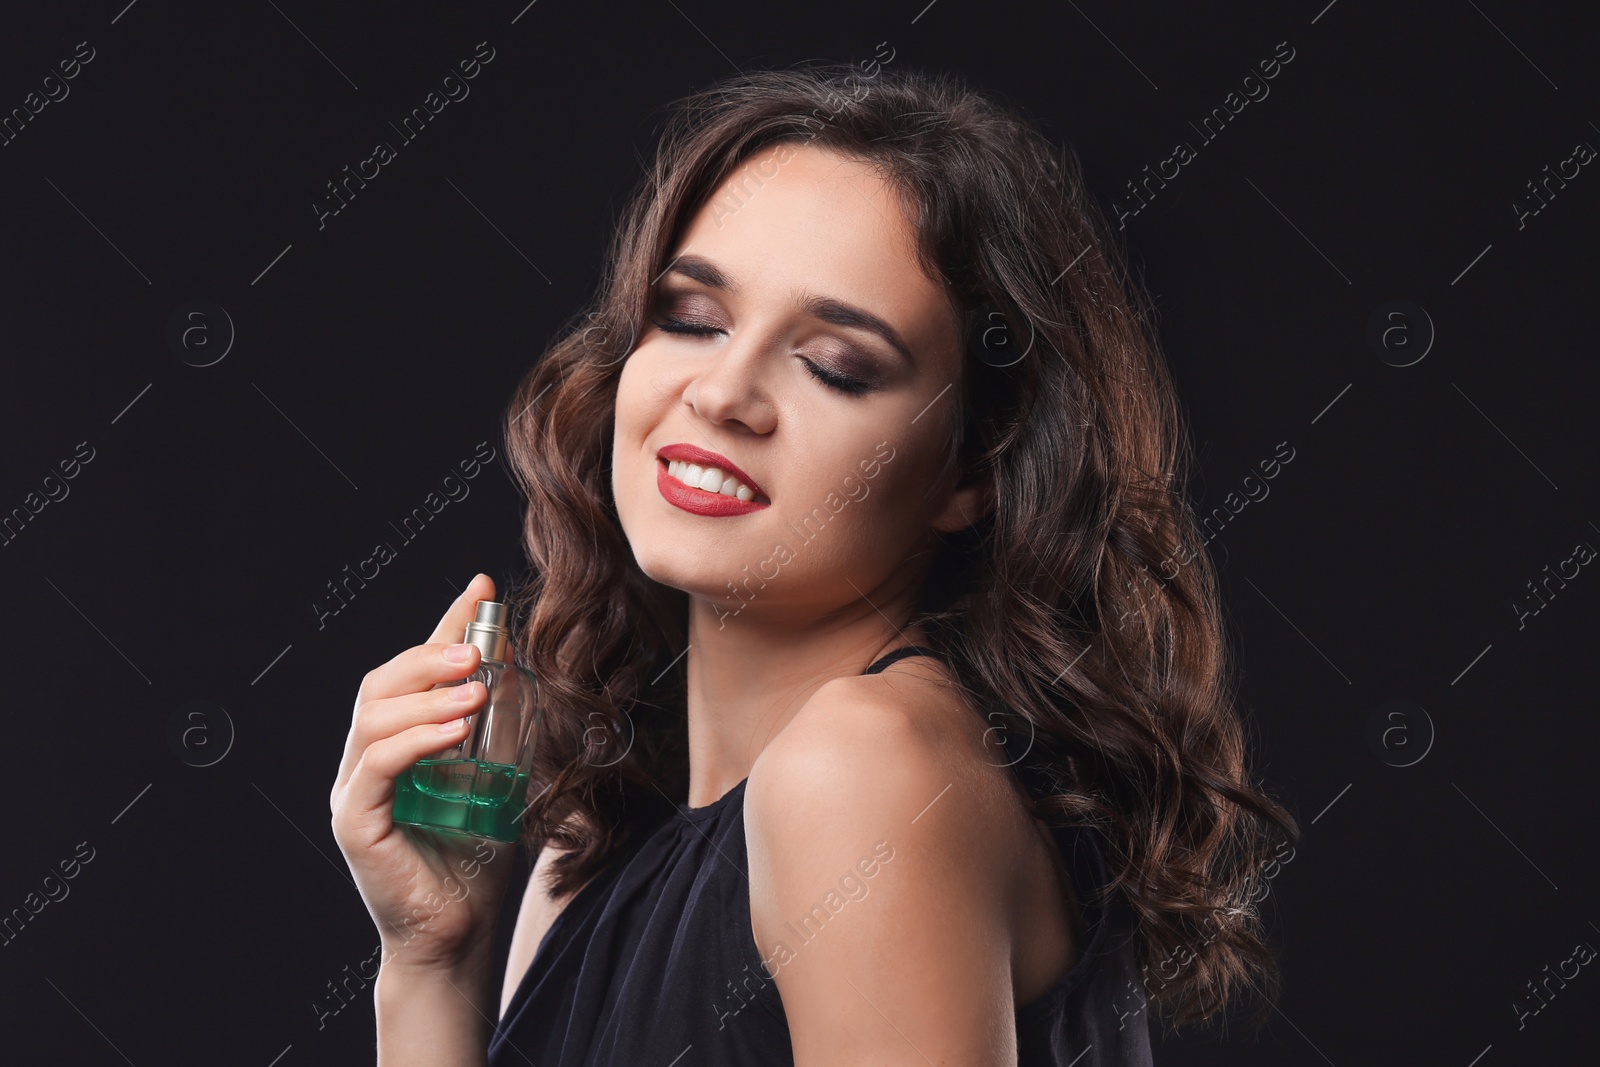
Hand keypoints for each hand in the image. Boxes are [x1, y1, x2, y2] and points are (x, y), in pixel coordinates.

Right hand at [330, 573, 520, 973]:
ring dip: (427, 695)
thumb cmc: (477, 857)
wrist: (463, 931)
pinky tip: (455, 730)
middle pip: (380, 683)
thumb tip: (520, 658)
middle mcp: (368, 759)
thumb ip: (505, 721)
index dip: (444, 623)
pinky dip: (415, 740)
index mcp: (400, 742)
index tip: (480, 585)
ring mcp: (356, 789)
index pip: (414, 668)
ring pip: (372, 717)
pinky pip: (376, 768)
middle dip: (430, 653)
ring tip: (477, 688)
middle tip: (479, 645)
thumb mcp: (503, 772)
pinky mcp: (355, 822)